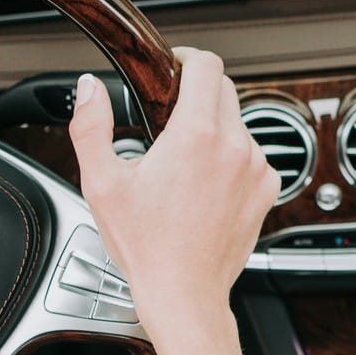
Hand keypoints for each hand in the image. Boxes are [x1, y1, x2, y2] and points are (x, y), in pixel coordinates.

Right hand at [67, 48, 273, 341]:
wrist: (185, 295)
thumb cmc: (146, 246)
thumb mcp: (102, 182)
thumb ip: (91, 126)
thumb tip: (89, 88)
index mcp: (196, 135)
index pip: (206, 65)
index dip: (185, 59)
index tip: (171, 69)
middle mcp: (235, 146)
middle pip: (224, 89)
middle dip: (196, 93)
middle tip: (168, 116)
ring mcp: (256, 168)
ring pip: (238, 122)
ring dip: (214, 128)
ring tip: (182, 160)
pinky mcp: (267, 190)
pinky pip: (251, 155)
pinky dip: (230, 158)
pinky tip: (203, 184)